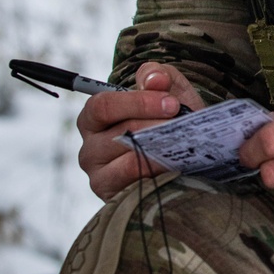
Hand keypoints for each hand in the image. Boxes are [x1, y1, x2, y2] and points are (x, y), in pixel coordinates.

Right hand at [77, 62, 204, 201]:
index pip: (104, 106)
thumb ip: (157, 76)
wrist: (183, 155)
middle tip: (180, 123)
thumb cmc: (168, 120)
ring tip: (181, 144)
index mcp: (94, 117)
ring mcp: (99, 175)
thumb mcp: (167, 91)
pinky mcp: (112, 197)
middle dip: (153, 126)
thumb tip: (155, 78)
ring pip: (127, 161)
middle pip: (118, 134)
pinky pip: (132, 185)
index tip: (171, 103)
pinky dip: (155, 173)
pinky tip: (174, 165)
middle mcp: (90, 147)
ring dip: (158, 150)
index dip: (138, 103)